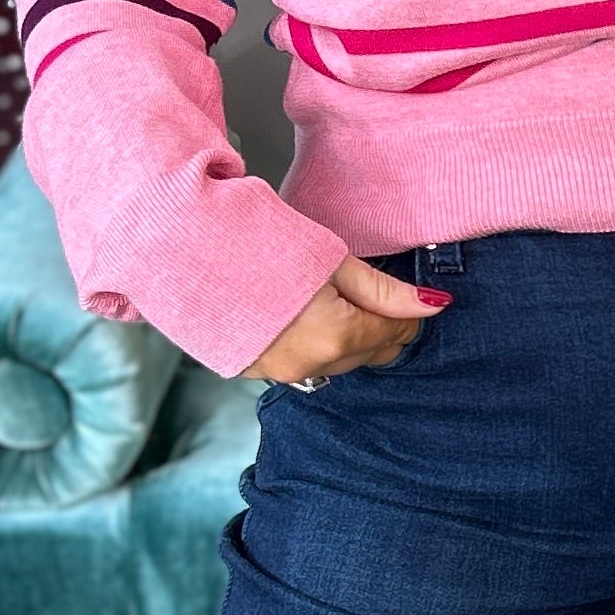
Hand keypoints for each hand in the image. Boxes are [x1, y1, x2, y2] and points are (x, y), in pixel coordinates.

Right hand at [248, 254, 446, 384]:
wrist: (182, 246)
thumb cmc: (254, 241)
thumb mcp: (332, 259)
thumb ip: (384, 291)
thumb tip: (432, 305)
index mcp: (334, 337)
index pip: (391, 334)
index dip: (404, 313)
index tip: (405, 297)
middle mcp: (306, 364)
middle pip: (366, 354)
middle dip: (376, 327)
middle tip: (367, 293)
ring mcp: (276, 372)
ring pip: (334, 363)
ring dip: (344, 337)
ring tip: (330, 299)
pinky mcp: (250, 370)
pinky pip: (300, 364)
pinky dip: (311, 344)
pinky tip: (300, 315)